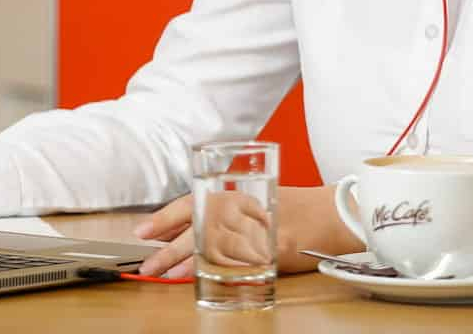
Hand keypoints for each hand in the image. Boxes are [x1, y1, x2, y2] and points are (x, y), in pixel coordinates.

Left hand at [131, 184, 363, 278]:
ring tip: (163, 273)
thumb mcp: (253, 202)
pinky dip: (215, 271)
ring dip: (185, 262)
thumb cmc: (293, 207)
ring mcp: (256, 230)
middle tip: (146, 262)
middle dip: (167, 246)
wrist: (331, 213)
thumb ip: (224, 213)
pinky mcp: (271, 249)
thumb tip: (187, 229)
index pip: (191, 203)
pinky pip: (237, 262)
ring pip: (211, 246)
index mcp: (233, 194)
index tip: (142, 230)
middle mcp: (241, 209)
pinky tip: (199, 278)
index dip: (165, 217)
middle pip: (195, 227)